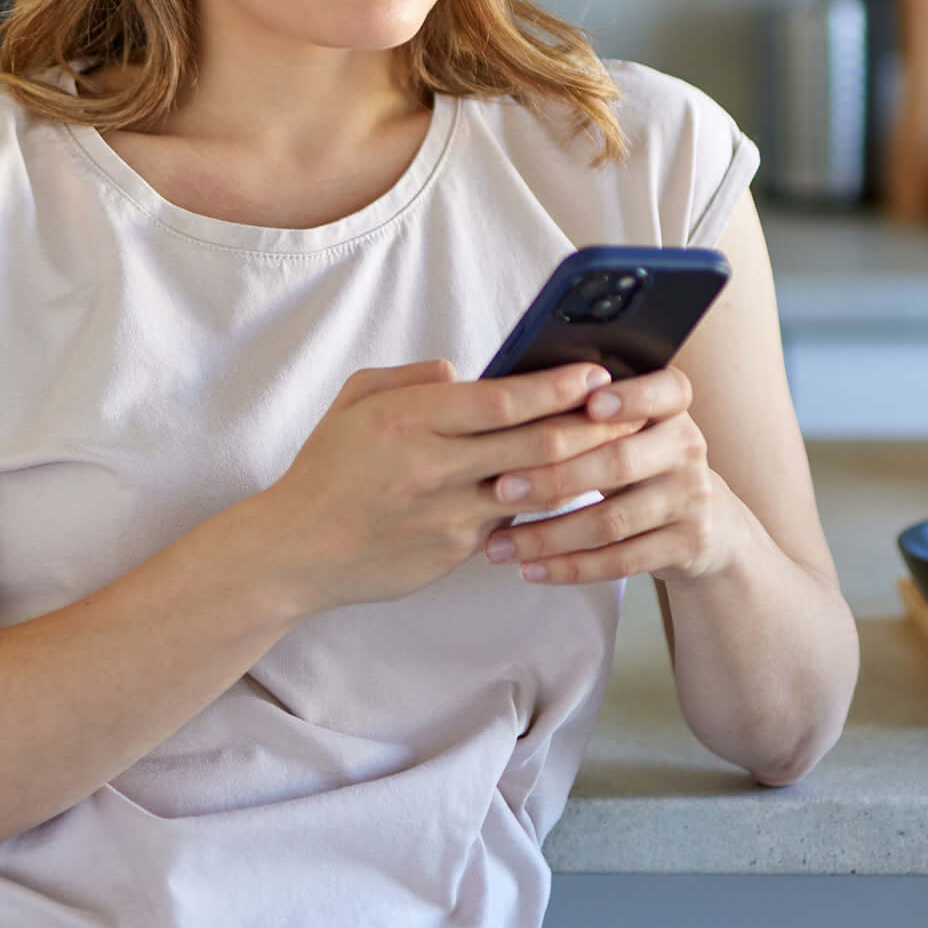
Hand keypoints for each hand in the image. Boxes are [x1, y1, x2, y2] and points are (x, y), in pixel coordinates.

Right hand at [236, 358, 646, 615]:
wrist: (297, 549)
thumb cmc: (328, 468)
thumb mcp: (356, 400)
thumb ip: (415, 379)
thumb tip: (470, 375)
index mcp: (411, 419)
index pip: (504, 398)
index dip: (559, 385)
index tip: (597, 374)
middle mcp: (434, 466)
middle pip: (537, 443)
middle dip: (593, 425)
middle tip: (631, 412)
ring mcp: (448, 515)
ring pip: (538, 489)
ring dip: (584, 470)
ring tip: (619, 452)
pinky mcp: (455, 553)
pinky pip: (515, 527)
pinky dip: (547, 512)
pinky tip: (577, 499)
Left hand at [480, 364, 746, 585]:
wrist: (706, 522)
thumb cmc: (636, 459)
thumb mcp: (628, 429)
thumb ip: (582, 411)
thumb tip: (497, 395)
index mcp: (672, 408)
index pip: (666, 389)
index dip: (632, 396)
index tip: (590, 403)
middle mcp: (688, 448)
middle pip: (619, 462)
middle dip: (554, 477)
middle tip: (499, 488)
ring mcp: (692, 499)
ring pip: (612, 521)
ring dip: (548, 536)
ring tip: (497, 545)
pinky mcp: (687, 545)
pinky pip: (621, 561)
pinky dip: (570, 568)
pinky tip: (529, 570)